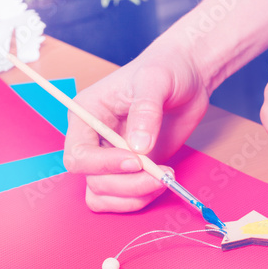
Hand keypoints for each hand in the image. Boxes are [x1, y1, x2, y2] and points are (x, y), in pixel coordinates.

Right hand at [63, 50, 209, 211]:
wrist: (189, 77)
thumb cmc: (166, 69)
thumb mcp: (156, 80)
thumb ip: (145, 111)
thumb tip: (138, 148)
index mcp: (87, 114)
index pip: (78, 154)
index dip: (103, 164)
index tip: (136, 160)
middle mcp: (93, 139)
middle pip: (92, 179)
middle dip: (126, 184)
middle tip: (160, 175)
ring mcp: (111, 157)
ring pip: (103, 195)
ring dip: (133, 196)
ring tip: (164, 179)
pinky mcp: (131, 170)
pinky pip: (122, 198)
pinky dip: (139, 199)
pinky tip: (162, 183)